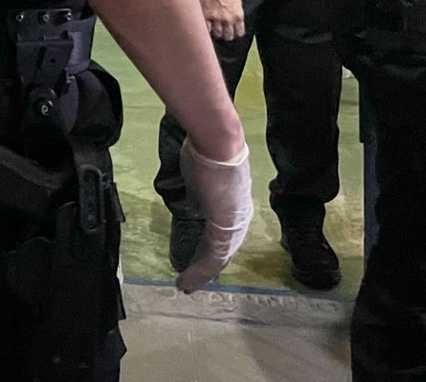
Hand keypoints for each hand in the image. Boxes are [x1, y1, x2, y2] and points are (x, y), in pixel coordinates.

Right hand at [175, 138, 253, 292]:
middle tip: (192, 279)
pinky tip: (185, 281)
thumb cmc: (205, 149)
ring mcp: (235, 222)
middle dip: (208, 266)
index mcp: (235, 202)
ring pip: (218, 256)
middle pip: (225, 248)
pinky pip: (212, 256)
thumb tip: (191, 199)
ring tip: (186, 285)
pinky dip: (198, 271)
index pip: (225, 232)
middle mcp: (240, 215)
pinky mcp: (226, 227)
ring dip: (201, 273)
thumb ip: (197, 191)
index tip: (197, 257)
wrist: (215, 139)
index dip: (211, 248)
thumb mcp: (199, 175)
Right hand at [197, 0, 245, 40]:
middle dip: (227, 35)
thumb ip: (237, 14)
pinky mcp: (206, 15)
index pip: (239, 33)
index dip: (236, 33)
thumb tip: (236, 23)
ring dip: (217, 33)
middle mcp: (228, 18)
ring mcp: (216, 18)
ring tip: (216, 30)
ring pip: (218, 34)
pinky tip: (209, 27)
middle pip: (228, 36)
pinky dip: (208, 29)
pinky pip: (207, 29)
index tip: (234, 32)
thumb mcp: (238, 2)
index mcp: (238, 15)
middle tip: (224, 33)